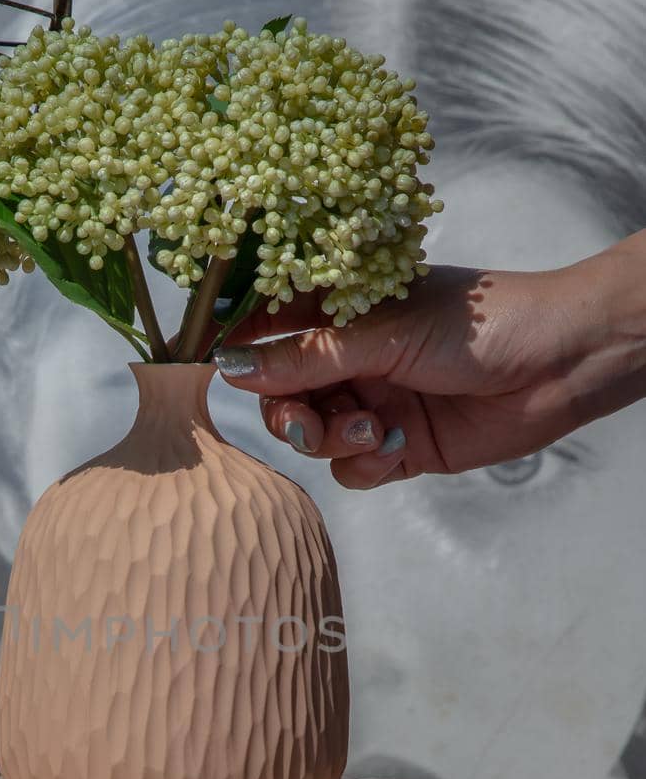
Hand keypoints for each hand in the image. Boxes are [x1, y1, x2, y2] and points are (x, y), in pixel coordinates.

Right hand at [214, 233, 645, 487]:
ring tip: (370, 428)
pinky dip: (366, 462)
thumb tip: (230, 368)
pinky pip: (353, 469)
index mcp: (345, 310)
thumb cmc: (480, 324)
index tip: (218, 366)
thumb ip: (305, 356)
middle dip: (289, 415)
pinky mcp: (400, 447)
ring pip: (315, 437)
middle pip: (283, 396)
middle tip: (305, 423)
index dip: (242, 349)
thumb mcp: (382, 332)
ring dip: (333, 439)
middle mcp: (353, 356)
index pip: (272, 327)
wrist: (561, 365)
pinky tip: (397, 445)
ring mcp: (374, 402)